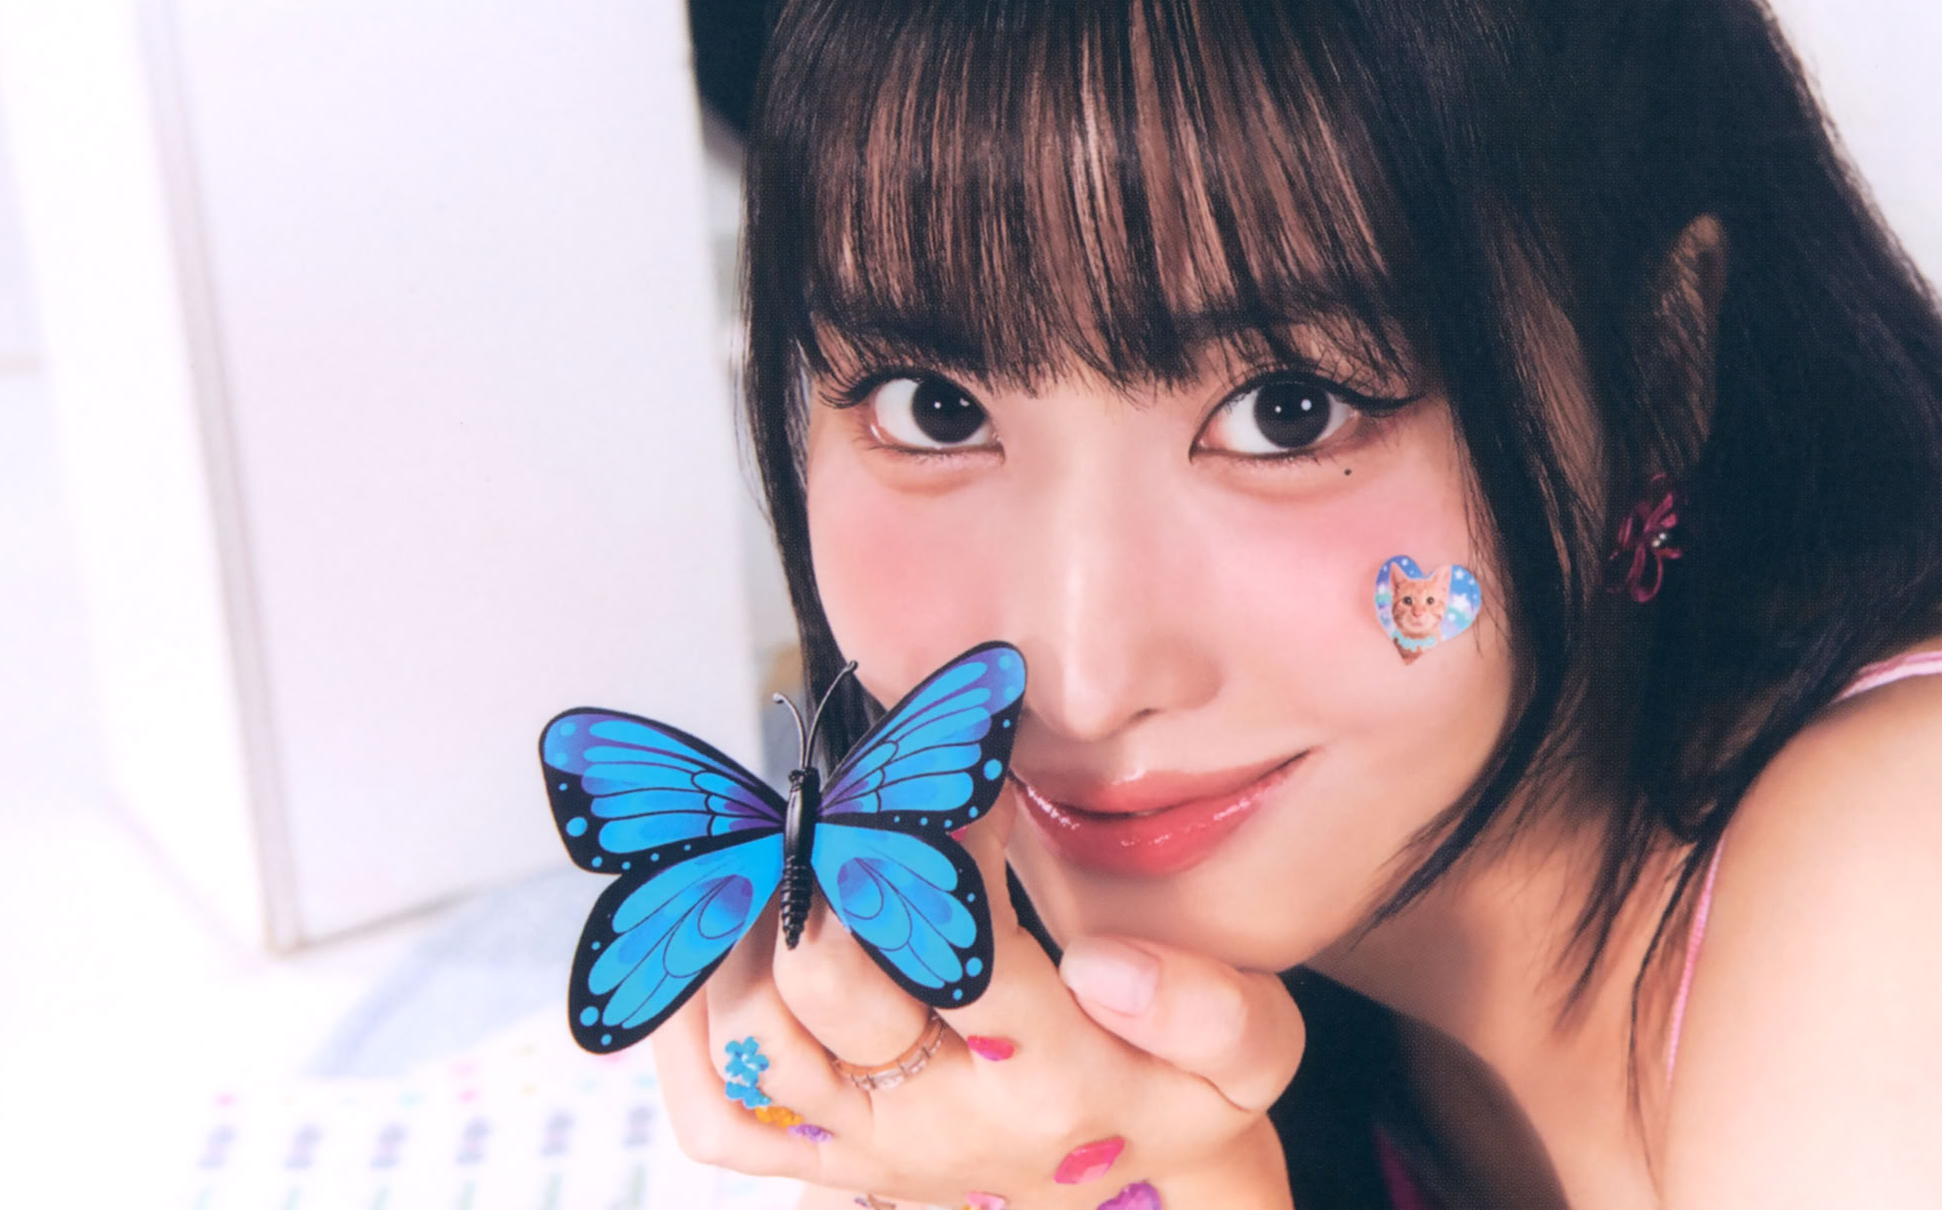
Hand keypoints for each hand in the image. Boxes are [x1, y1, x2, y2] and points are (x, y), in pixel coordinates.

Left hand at [651, 791, 1302, 1207]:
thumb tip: (1103, 962)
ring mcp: (867, 1155)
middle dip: (829, 861)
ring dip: (752, 928)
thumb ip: (1211, 1011)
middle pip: (828, 982)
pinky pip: (718, 1117)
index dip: (942, 837)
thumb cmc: (1183, 1108)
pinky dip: (689, 1032)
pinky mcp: (821, 1173)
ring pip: (754, 1038)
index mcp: (1051, 1080)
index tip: (957, 772)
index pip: (963, 940)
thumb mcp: (1252, 1059)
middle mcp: (940, 1123)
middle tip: (848, 793)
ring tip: (788, 852)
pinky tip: (713, 947)